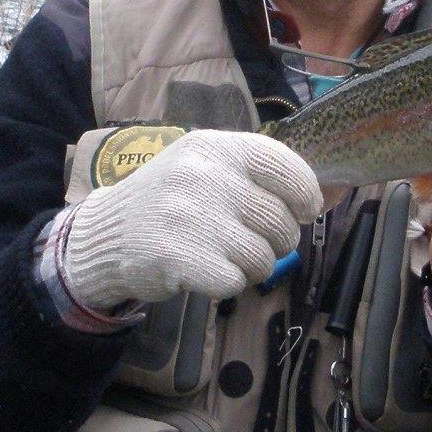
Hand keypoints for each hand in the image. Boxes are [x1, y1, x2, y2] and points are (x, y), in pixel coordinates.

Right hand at [62, 131, 322, 310]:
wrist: (108, 233)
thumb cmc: (170, 201)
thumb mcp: (205, 166)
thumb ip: (255, 174)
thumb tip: (322, 196)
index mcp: (215, 147)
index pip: (284, 166)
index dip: (305, 194)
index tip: (305, 210)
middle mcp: (205, 176)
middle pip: (280, 220)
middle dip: (277, 240)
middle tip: (252, 241)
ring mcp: (192, 217)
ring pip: (263, 256)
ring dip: (252, 266)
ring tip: (225, 255)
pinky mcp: (180, 257)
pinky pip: (235, 281)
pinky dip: (227, 283)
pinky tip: (206, 269)